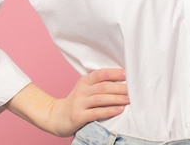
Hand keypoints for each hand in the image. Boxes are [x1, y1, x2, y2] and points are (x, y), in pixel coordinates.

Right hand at [8, 68, 128, 136]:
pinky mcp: (79, 116)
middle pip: (103, 86)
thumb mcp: (85, 89)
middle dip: (120, 87)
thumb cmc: (77, 102)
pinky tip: (119, 110)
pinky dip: (109, 111)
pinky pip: (97, 112)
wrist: (56, 117)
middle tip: (133, 89)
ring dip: (117, 98)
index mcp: (84, 81)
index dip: (114, 73)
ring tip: (129, 99)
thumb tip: (121, 80)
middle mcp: (82, 90)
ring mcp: (79, 103)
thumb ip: (98, 84)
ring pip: (101, 99)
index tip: (127, 73)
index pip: (101, 74)